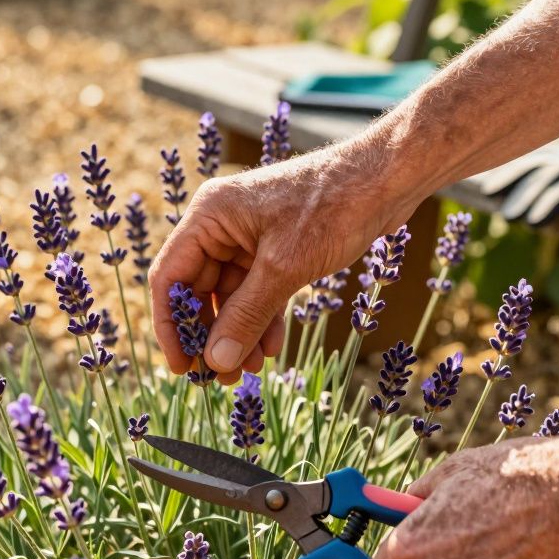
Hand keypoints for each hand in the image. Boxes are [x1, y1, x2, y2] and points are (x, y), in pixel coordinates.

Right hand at [147, 142, 413, 382]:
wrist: (387, 179)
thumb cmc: (334, 206)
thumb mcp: (284, 267)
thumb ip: (246, 315)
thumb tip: (216, 360)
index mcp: (209, 216)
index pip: (170, 277)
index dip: (171, 325)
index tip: (182, 366)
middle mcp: (221, 226)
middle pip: (198, 291)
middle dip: (210, 336)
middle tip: (219, 378)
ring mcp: (248, 237)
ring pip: (230, 297)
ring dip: (238, 334)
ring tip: (248, 371)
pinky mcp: (275, 249)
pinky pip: (257, 292)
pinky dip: (261, 320)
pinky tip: (270, 349)